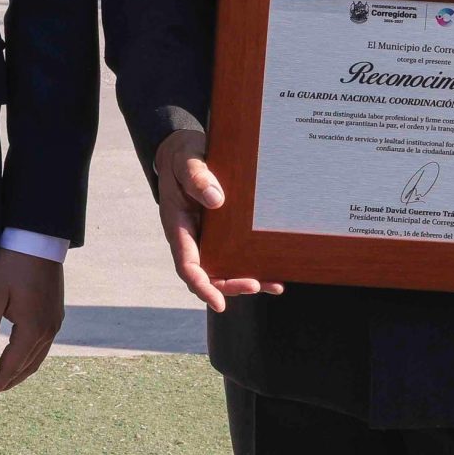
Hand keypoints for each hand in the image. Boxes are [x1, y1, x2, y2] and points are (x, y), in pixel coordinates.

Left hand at [0, 249, 63, 405]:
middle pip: (26, 368)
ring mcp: (55, 323)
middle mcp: (49, 331)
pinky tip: (17, 357)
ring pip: (37, 359)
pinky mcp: (56, 314)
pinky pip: (43, 346)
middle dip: (5, 384)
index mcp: (33, 329)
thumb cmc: (11, 263)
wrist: (38, 237)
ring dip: (18, 373)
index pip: (10, 368)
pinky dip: (28, 359)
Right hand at [154, 128, 280, 312]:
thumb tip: (216, 200)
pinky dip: (255, 266)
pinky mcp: (222, 233)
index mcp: (178, 226)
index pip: (187, 265)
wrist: (187, 152)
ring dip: (247, 281)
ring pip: (225, 270)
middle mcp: (193, 238)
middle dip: (230, 285)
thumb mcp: (186, 161)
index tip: (218, 302)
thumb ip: (197, 178)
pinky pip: (237, 256)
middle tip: (255, 284)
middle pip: (209, 274)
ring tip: (274, 285)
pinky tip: (275, 272)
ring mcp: (208, 237)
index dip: (202, 286)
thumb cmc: (184, 157)